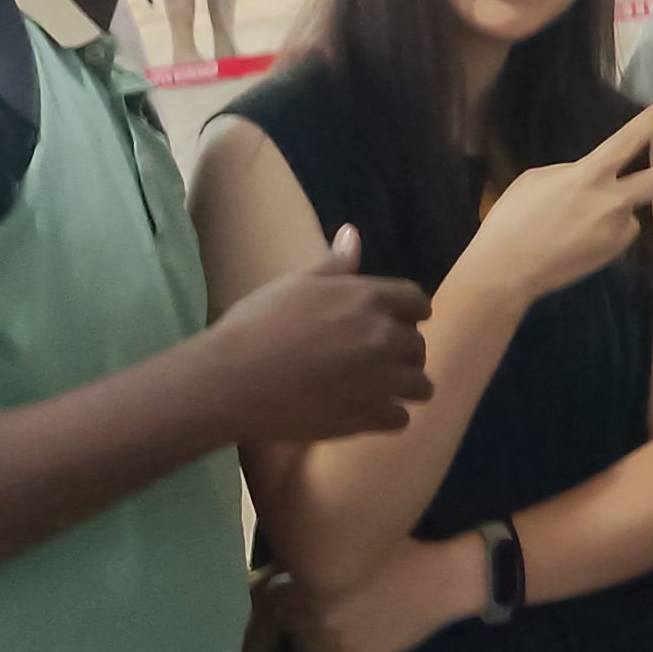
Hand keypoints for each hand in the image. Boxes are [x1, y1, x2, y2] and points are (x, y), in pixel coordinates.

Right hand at [207, 226, 434, 442]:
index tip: (393, 324)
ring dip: (403, 386)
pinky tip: (364, 412)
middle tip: (374, 360)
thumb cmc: (257, 325)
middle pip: (418, 346)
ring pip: (420, 385)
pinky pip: (401, 419)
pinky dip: (387, 417)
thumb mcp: (296, 284)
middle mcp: (383, 337)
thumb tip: (353, 233)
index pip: (418, 303)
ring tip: (377, 389)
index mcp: (368, 299)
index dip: (407, 314)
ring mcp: (379, 380)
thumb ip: (334, 263)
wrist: (232, 381)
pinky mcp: (367, 417)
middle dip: (402, 352)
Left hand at [269, 533, 482, 651]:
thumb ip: (322, 555)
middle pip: (288, 622)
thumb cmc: (405, 553)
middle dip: (298, 611)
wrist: (443, 582)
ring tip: (330, 622)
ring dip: (311, 634)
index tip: (300, 585)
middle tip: (316, 602)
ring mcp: (338, 644)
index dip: (290, 589)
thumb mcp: (358, 544)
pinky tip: (342, 641)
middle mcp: (320, 617)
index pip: (278, 597)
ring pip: (302, 646)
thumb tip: (291, 560)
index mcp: (316, 585)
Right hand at [475, 98, 652, 301]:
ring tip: (567, 225)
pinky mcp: (614, 253)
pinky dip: (603, 230)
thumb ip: (573, 172)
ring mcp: (616, 232)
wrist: (507, 271)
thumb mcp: (538, 179)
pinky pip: (617, 231)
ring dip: (610, 209)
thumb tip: (593, 178)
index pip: (628, 140)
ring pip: (628, 209)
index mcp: (587, 176)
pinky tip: (575, 241)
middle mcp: (610, 202)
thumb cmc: (513, 219)